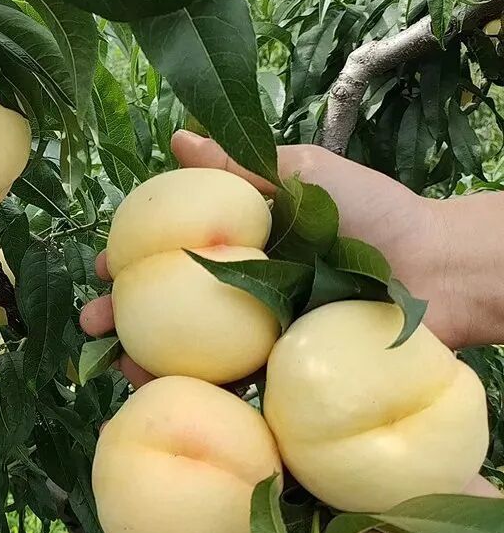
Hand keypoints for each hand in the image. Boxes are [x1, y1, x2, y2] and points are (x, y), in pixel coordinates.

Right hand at [81, 129, 474, 390]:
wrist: (440, 269)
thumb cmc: (373, 214)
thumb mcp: (303, 175)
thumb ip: (241, 165)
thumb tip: (177, 137)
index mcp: (244, 251)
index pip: (173, 258)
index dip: (135, 264)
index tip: (103, 268)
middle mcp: (245, 297)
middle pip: (173, 312)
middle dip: (126, 319)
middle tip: (92, 324)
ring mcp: (264, 339)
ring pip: (195, 356)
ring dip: (149, 363)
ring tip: (119, 368)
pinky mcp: (289, 375)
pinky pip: (238, 387)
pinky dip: (202, 394)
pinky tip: (168, 396)